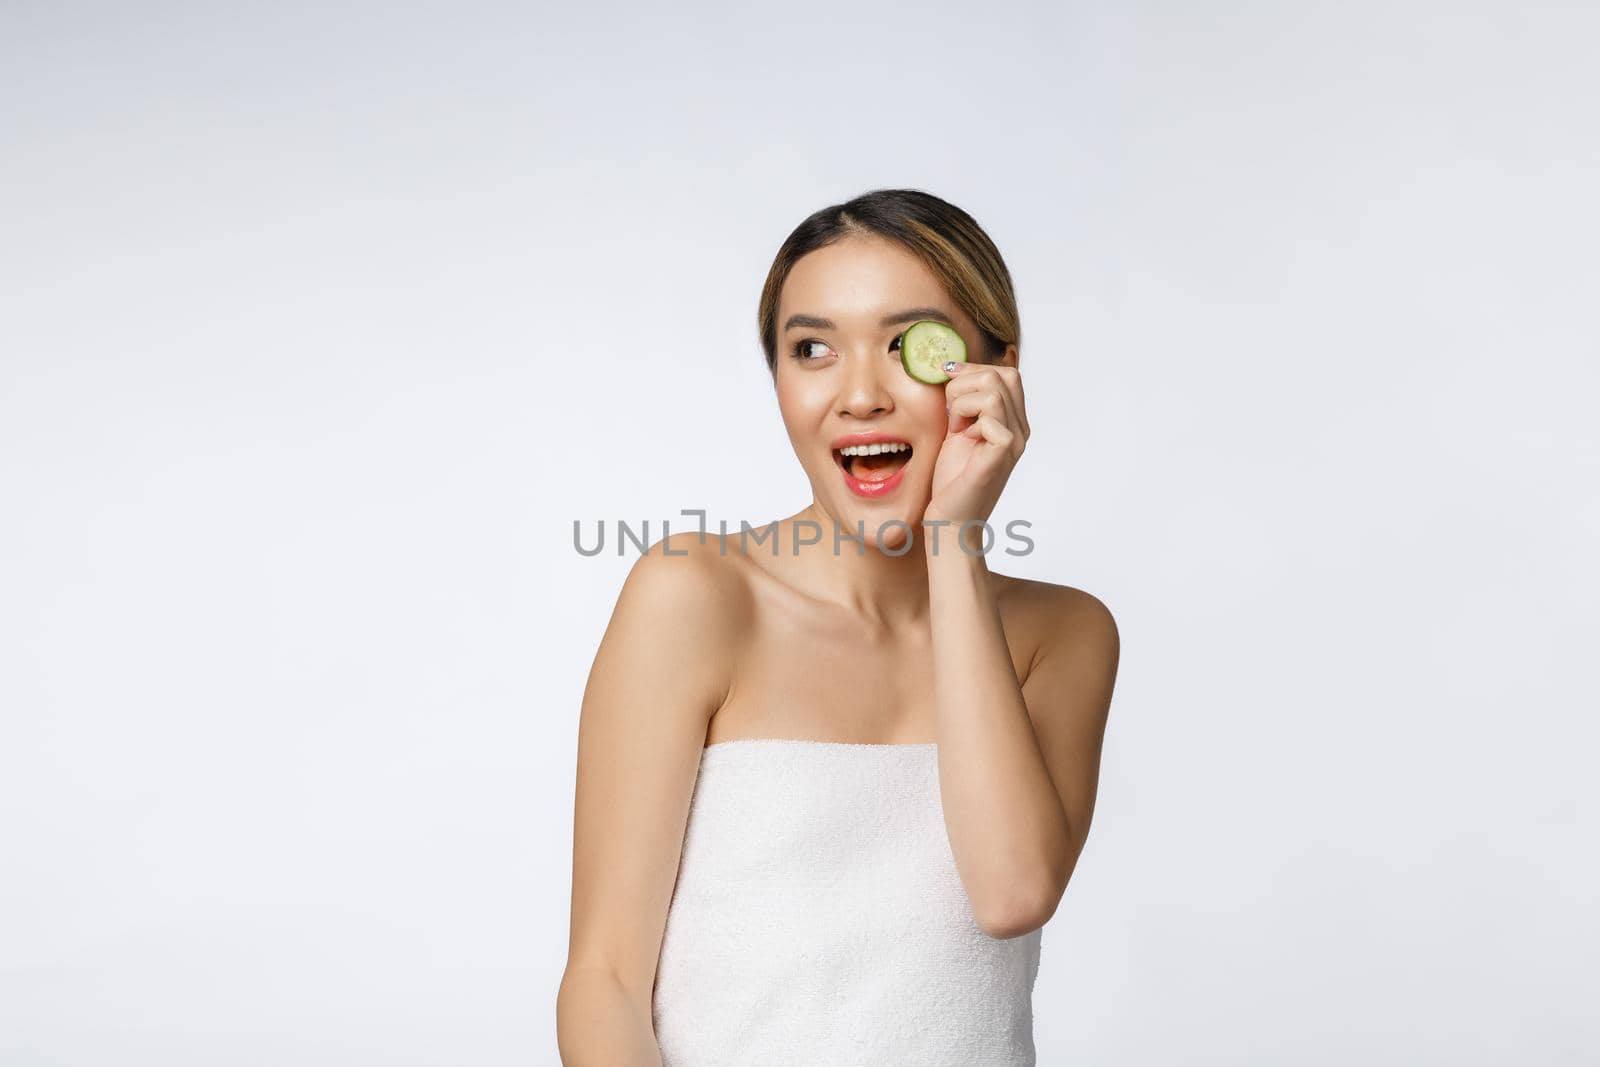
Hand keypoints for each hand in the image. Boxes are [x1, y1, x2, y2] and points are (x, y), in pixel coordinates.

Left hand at [924, 360, 1029, 532]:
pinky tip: (960, 437)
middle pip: (1003, 375)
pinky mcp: (1003, 452)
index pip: (1006, 373)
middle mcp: (1020, 429)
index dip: (973, 369)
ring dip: (962, 401)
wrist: (950, 518)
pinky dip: (965, 418)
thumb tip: (954, 367)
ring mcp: (1015, 441)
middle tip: (950, 409)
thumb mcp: (958, 430)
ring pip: (994, 390)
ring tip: (955, 426)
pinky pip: (991, 413)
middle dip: (967, 382)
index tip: (947, 380)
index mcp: (1013, 422)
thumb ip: (964, 402)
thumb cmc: (952, 479)